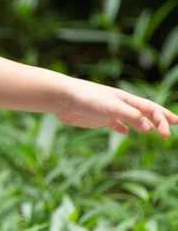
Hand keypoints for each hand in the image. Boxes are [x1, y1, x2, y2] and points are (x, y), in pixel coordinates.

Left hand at [53, 75, 177, 136]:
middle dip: (160, 119)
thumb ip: (131, 116)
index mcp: (126, 99)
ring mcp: (110, 112)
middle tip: (175, 125)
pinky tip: (125, 132)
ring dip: (144, 124)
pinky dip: (122, 128)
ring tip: (154, 131)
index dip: (163, 117)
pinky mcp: (98, 119)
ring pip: (132, 119)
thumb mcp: (112, 107)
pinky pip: (114, 124)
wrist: (63, 98)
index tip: (172, 129)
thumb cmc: (87, 98)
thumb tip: (149, 127)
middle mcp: (120, 105)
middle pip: (145, 112)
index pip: (151, 108)